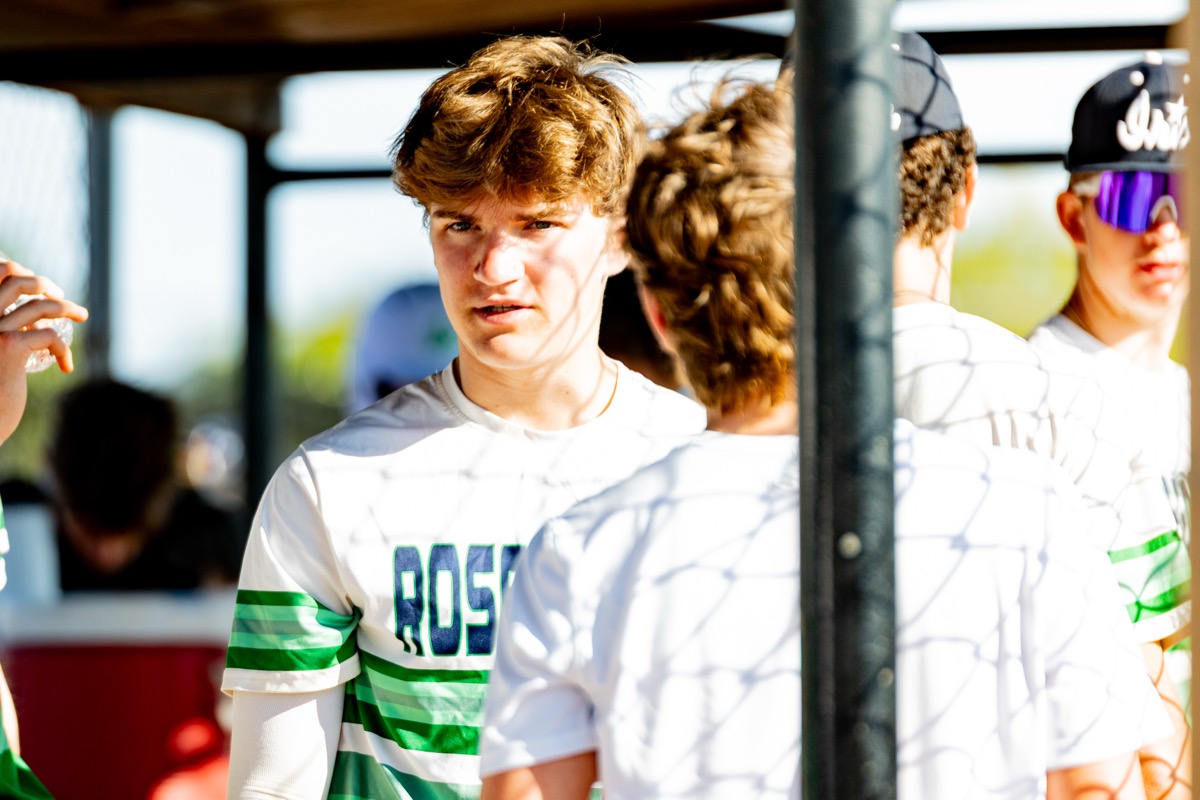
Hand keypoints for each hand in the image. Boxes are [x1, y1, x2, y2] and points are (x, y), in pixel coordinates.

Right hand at [0, 257, 88, 443]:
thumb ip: (2, 330)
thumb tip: (30, 315)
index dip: (20, 272)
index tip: (39, 286)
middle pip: (18, 282)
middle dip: (46, 285)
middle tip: (62, 297)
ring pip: (41, 306)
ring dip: (68, 308)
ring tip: (82, 315)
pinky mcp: (8, 347)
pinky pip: (49, 335)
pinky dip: (62, 349)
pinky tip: (65, 366)